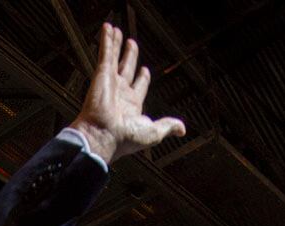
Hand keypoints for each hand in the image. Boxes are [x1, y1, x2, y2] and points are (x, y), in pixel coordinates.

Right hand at [68, 24, 185, 164]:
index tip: (145, 70)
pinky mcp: (102, 74)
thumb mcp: (154, 132)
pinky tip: (108, 29)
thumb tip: (182, 128)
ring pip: (114, 58)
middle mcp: (120, 93)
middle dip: (129, 56)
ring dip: (116, 44)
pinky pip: (106, 52)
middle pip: (126, 69)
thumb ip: (167, 125)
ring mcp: (110, 82)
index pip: (138, 87)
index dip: (143, 78)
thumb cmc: (125, 138)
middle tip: (131, 44)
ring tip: (116, 31)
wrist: (103, 136)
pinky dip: (107, 40)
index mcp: (131, 106)